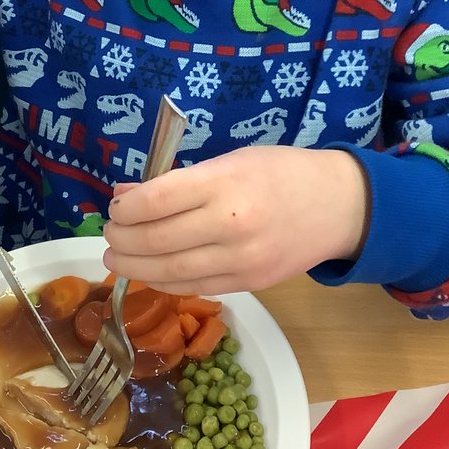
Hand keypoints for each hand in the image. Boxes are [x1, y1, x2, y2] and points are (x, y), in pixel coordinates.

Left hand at [103, 146, 369, 295]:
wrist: (338, 205)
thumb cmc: (281, 172)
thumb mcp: (230, 160)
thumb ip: (178, 181)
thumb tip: (126, 197)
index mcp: (224, 184)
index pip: (156, 201)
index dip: (125, 210)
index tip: (116, 208)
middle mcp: (230, 225)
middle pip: (156, 241)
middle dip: (122, 240)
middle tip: (110, 235)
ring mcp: (240, 260)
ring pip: (169, 272)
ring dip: (133, 266)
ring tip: (117, 257)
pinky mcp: (249, 283)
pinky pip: (193, 287)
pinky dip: (163, 282)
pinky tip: (149, 272)